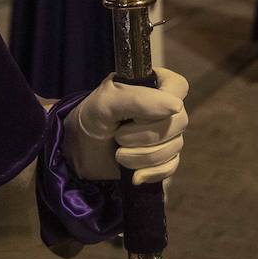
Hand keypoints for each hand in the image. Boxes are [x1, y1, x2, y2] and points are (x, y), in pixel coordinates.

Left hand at [65, 69, 187, 185]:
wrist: (79, 151)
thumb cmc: (91, 118)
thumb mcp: (107, 102)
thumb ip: (139, 100)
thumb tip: (176, 107)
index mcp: (153, 84)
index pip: (177, 87)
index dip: (163, 104)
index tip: (137, 116)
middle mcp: (164, 107)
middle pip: (178, 122)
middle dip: (145, 136)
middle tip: (118, 137)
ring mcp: (166, 133)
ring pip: (174, 147)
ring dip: (142, 156)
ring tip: (118, 154)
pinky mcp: (163, 158)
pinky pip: (171, 167)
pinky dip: (150, 172)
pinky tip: (132, 174)